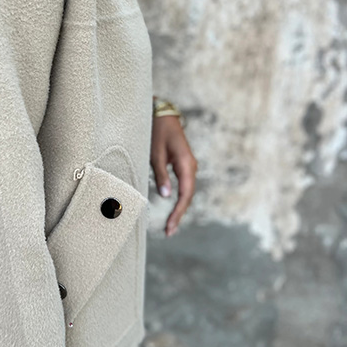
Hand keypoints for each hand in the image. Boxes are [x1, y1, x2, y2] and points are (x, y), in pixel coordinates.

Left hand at [150, 114, 197, 236]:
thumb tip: (167, 195)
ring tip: (170, 225)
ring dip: (179, 208)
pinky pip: (183, 186)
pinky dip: (178, 198)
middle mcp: (190, 167)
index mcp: (186, 164)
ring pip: (186, 192)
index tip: (170, 226)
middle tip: (169, 232)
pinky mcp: (182, 165)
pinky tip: (172, 208)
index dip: (179, 212)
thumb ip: (161, 175)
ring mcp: (188, 166)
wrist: (162, 114)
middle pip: (188, 196)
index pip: (186, 194)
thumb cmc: (157, 132)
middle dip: (179, 214)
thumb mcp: (155, 154)